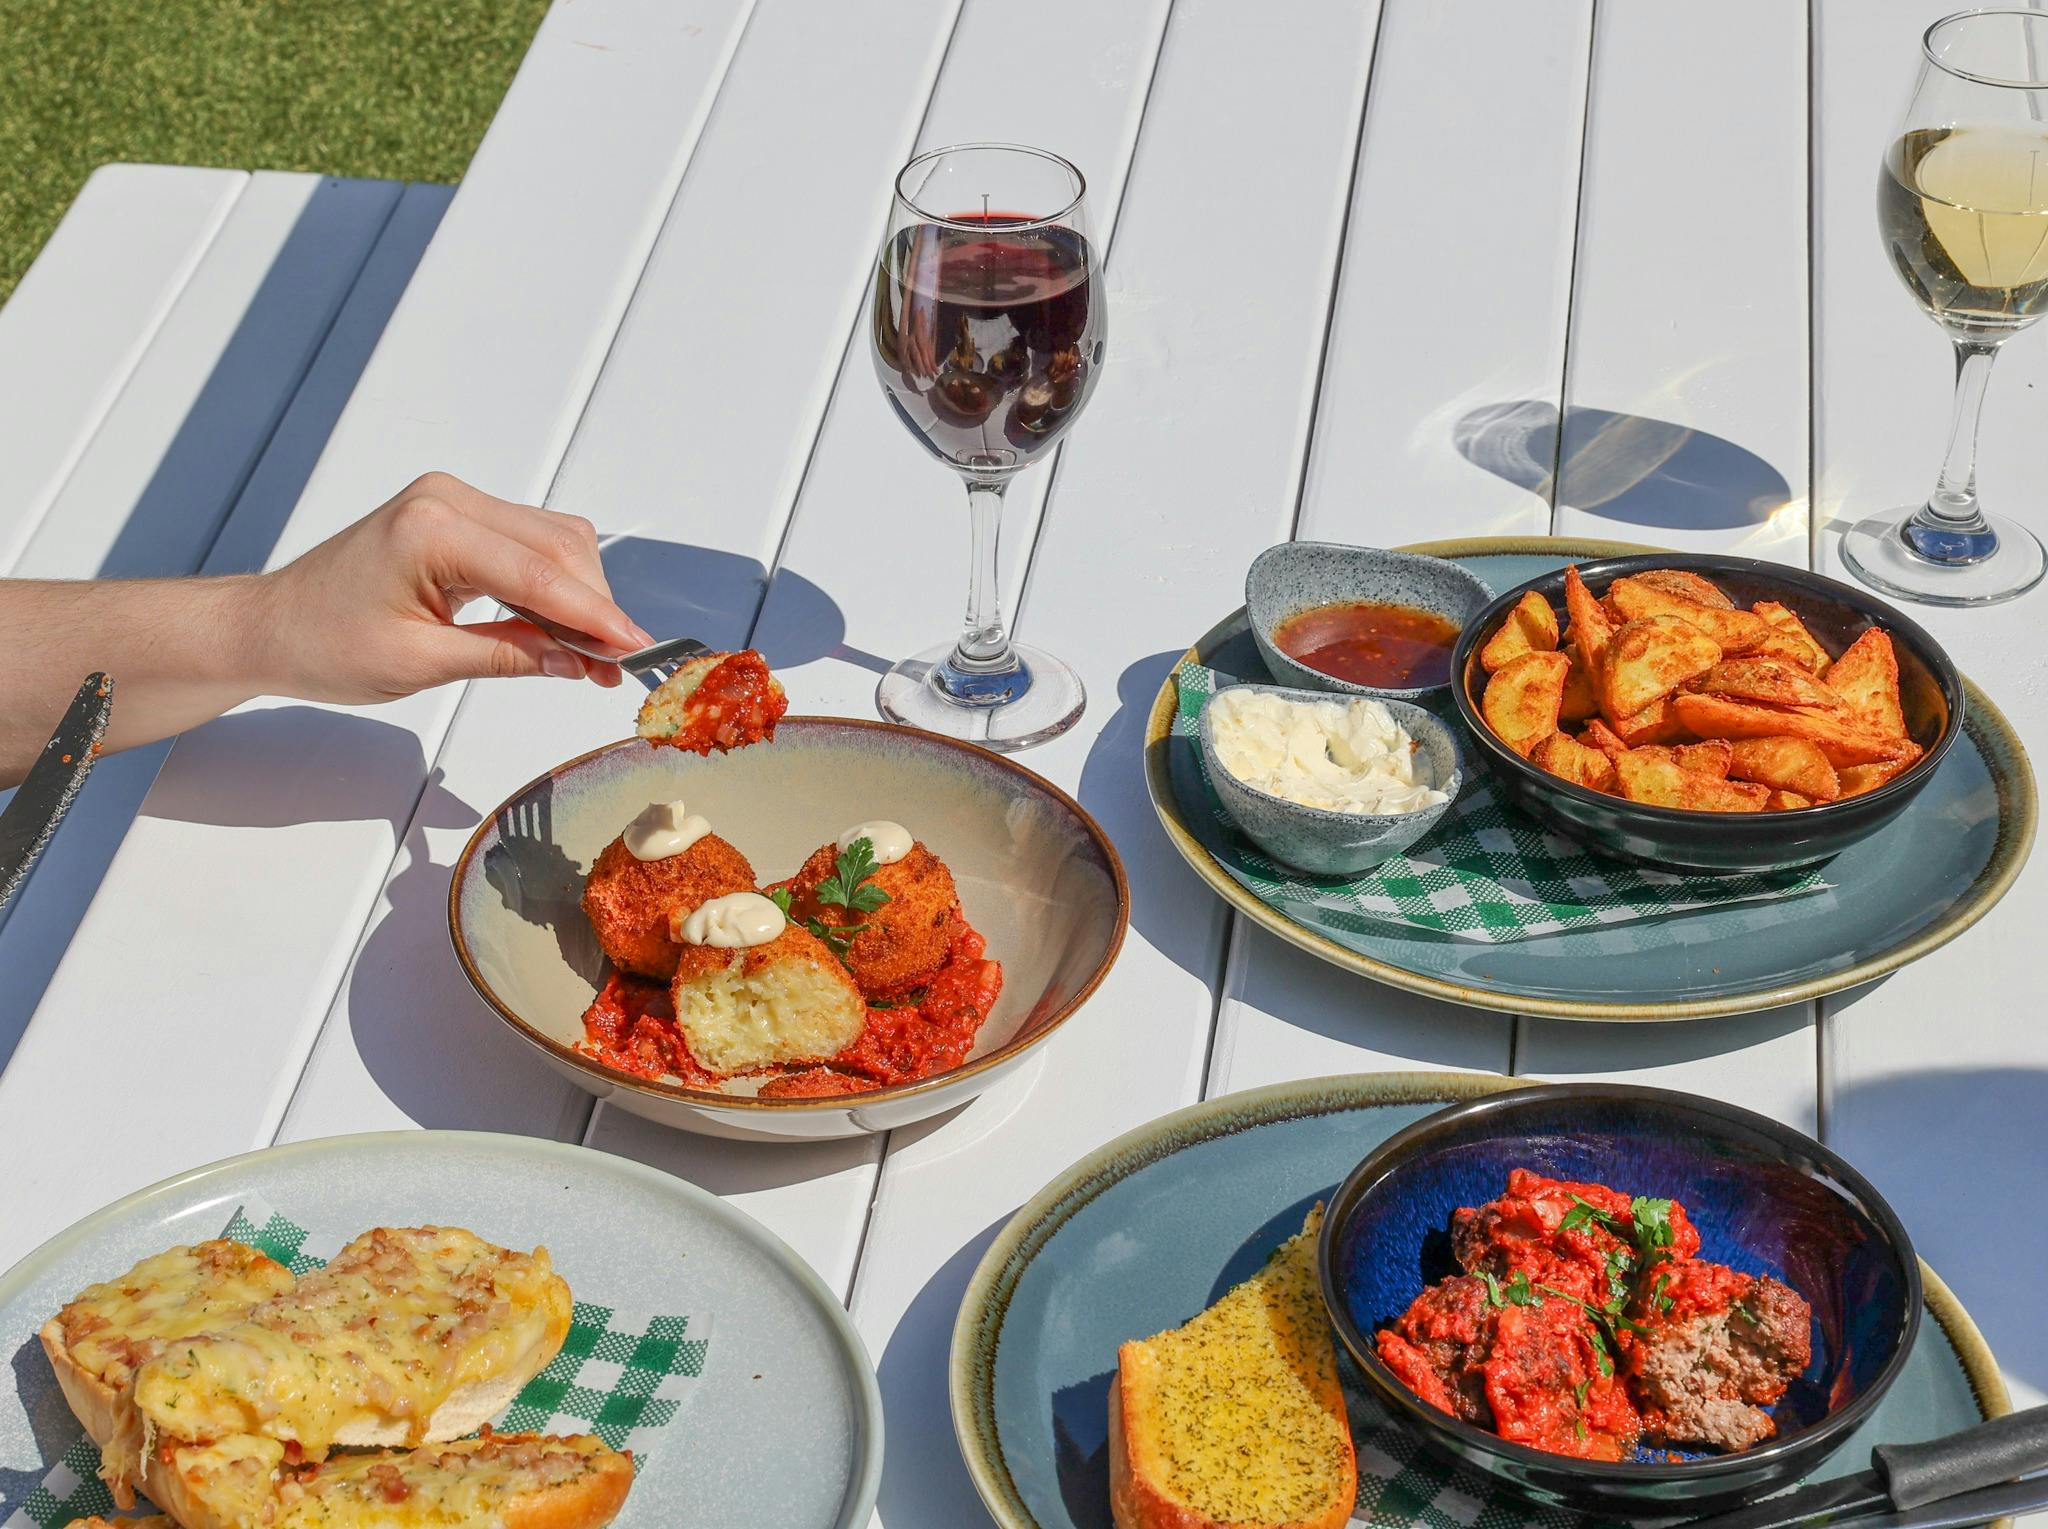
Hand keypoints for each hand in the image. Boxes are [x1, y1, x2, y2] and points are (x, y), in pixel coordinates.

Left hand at [259, 473, 654, 702]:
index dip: (595, 615)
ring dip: (580, 594)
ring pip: (552, 540)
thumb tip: (576, 661)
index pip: (539, 573)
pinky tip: (563, 628)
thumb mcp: (420, 664)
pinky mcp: (455, 516)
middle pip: (558, 545)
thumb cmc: (322, 643)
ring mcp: (452, 502)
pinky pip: (527, 543)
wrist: (271, 626)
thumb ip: (508, 656)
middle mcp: (447, 499)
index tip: (634, 649)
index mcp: (432, 528)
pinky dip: (553, 584)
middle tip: (616, 663)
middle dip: (595, 605)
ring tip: (592, 655)